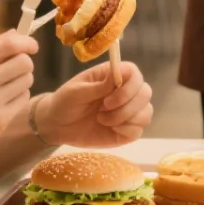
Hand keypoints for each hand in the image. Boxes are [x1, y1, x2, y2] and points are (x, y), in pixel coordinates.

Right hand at [0, 32, 37, 165]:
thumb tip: (16, 33)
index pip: (9, 45)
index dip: (26, 43)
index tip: (31, 45)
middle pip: (24, 63)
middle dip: (23, 62)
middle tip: (12, 67)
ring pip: (26, 81)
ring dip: (19, 80)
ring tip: (2, 85)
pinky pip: (23, 99)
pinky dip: (16, 96)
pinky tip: (0, 100)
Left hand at [38, 60, 153, 147]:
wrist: (57, 126)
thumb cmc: (65, 102)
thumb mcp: (76, 92)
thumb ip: (98, 86)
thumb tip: (117, 75)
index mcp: (112, 77)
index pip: (134, 73)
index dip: (129, 86)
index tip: (108, 99)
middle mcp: (125, 92)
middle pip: (145, 92)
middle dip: (126, 105)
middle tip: (102, 110)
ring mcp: (128, 112)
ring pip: (146, 112)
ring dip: (124, 118)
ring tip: (102, 120)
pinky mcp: (127, 130)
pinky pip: (138, 130)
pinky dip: (126, 131)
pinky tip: (110, 129)